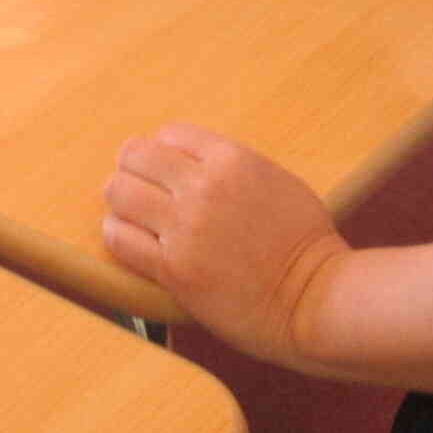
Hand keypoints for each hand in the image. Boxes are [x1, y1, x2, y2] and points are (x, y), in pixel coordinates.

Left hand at [103, 123, 348, 367]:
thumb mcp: (276, 180)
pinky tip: (126, 235)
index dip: (163, 150)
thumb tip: (196, 163)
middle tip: (134, 182)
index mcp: (231, 160)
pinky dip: (117, 233)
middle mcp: (202, 188)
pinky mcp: (172, 269)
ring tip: (128, 210)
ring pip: (120, 193)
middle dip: (131, 167)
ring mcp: (184, 229)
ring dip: (119, 198)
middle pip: (136, 157)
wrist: (314, 298)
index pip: (170, 134)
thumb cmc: (305, 242)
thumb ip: (233, 167)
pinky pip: (121, 240)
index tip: (164, 166)